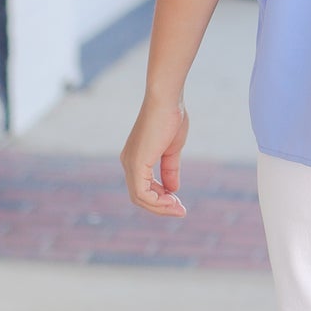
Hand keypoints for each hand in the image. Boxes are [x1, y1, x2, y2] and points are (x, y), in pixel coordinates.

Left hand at [120, 97, 189, 216]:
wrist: (166, 100)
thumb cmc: (170, 117)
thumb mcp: (172, 149)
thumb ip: (170, 169)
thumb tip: (173, 190)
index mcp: (136, 158)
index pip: (143, 188)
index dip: (161, 199)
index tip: (179, 202)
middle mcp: (128, 162)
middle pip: (139, 197)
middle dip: (161, 207)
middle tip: (181, 210)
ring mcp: (130, 163)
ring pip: (139, 198)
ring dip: (160, 207)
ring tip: (179, 209)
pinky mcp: (136, 163)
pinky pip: (142, 193)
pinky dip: (157, 201)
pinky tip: (172, 200)